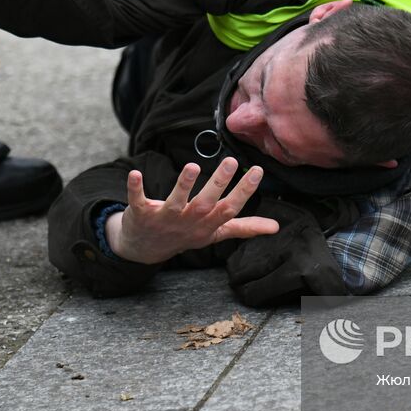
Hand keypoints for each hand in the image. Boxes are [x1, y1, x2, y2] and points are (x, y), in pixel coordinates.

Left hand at [106, 158, 275, 264]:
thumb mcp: (215, 233)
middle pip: (205, 204)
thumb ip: (244, 227)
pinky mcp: (142, 213)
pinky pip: (139, 200)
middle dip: (218, 184)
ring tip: (192, 167)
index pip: (230, 209)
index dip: (244, 192)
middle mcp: (188, 222)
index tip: (257, 171)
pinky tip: (135, 174)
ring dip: (183, 185)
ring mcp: (165, 219)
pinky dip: (135, 189)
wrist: (145, 248)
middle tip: (231, 161)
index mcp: (208, 225)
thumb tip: (275, 226)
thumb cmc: (186, 234)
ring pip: (175, 202)